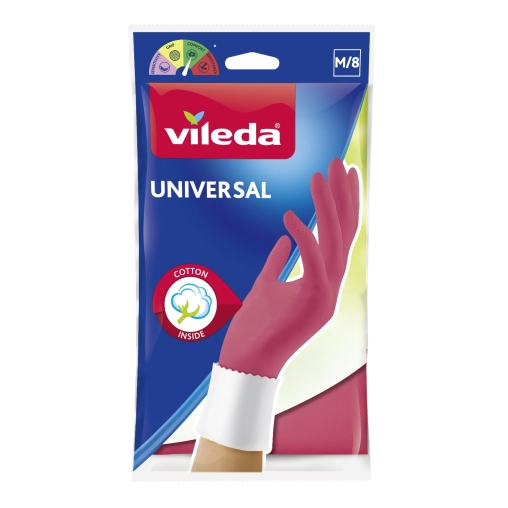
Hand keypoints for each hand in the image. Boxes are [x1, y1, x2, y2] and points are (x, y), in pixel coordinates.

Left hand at [219, 158, 359, 378]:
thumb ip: (277, 262)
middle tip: (340, 163)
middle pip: (345, 233)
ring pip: (335, 241)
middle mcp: (332, 286)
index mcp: (324, 282)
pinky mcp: (314, 301)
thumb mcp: (267, 285)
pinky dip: (303, 235)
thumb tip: (283, 240)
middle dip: (343, 196)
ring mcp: (327, 295)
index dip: (342, 206)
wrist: (249, 362)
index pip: (339, 237)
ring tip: (321, 175)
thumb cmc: (256, 326)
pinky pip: (313, 260)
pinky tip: (289, 216)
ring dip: (329, 206)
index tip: (338, 177)